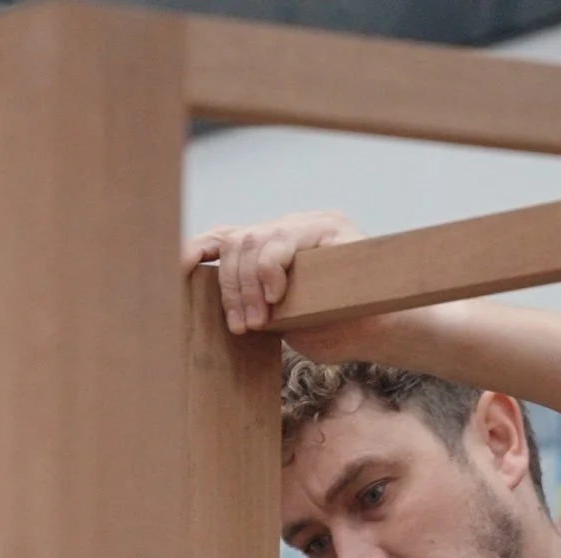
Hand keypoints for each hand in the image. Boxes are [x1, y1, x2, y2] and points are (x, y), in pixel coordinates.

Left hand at [185, 210, 397, 357]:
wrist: (385, 331)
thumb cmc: (336, 329)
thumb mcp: (282, 319)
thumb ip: (253, 303)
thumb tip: (213, 307)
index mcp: (272, 247)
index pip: (224, 238)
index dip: (195, 250)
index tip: (175, 272)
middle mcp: (287, 228)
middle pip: (234, 242)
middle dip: (230, 288)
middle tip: (244, 326)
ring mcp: (307, 223)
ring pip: (252, 241)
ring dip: (248, 286)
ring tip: (261, 320)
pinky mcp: (328, 227)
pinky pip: (281, 240)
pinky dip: (270, 269)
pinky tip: (276, 296)